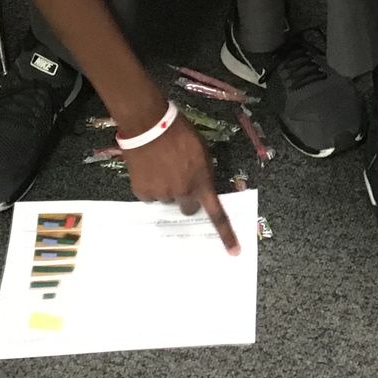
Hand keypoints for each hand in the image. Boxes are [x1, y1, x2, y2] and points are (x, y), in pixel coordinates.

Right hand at [124, 116, 239, 253]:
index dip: (226, 235)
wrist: (150, 125)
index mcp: (202, 183)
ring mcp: (162, 194)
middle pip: (188, 208)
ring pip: (168, 199)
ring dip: (168, 189)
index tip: (234, 252)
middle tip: (181, 180)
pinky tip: (149, 170)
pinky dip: (150, 186)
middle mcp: (183, 193)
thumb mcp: (202, 151)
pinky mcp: (143, 192)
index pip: (217, 214)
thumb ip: (204, 172)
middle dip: (186, 198)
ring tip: (162, 167)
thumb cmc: (181, 133)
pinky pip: (150, 196)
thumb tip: (201, 185)